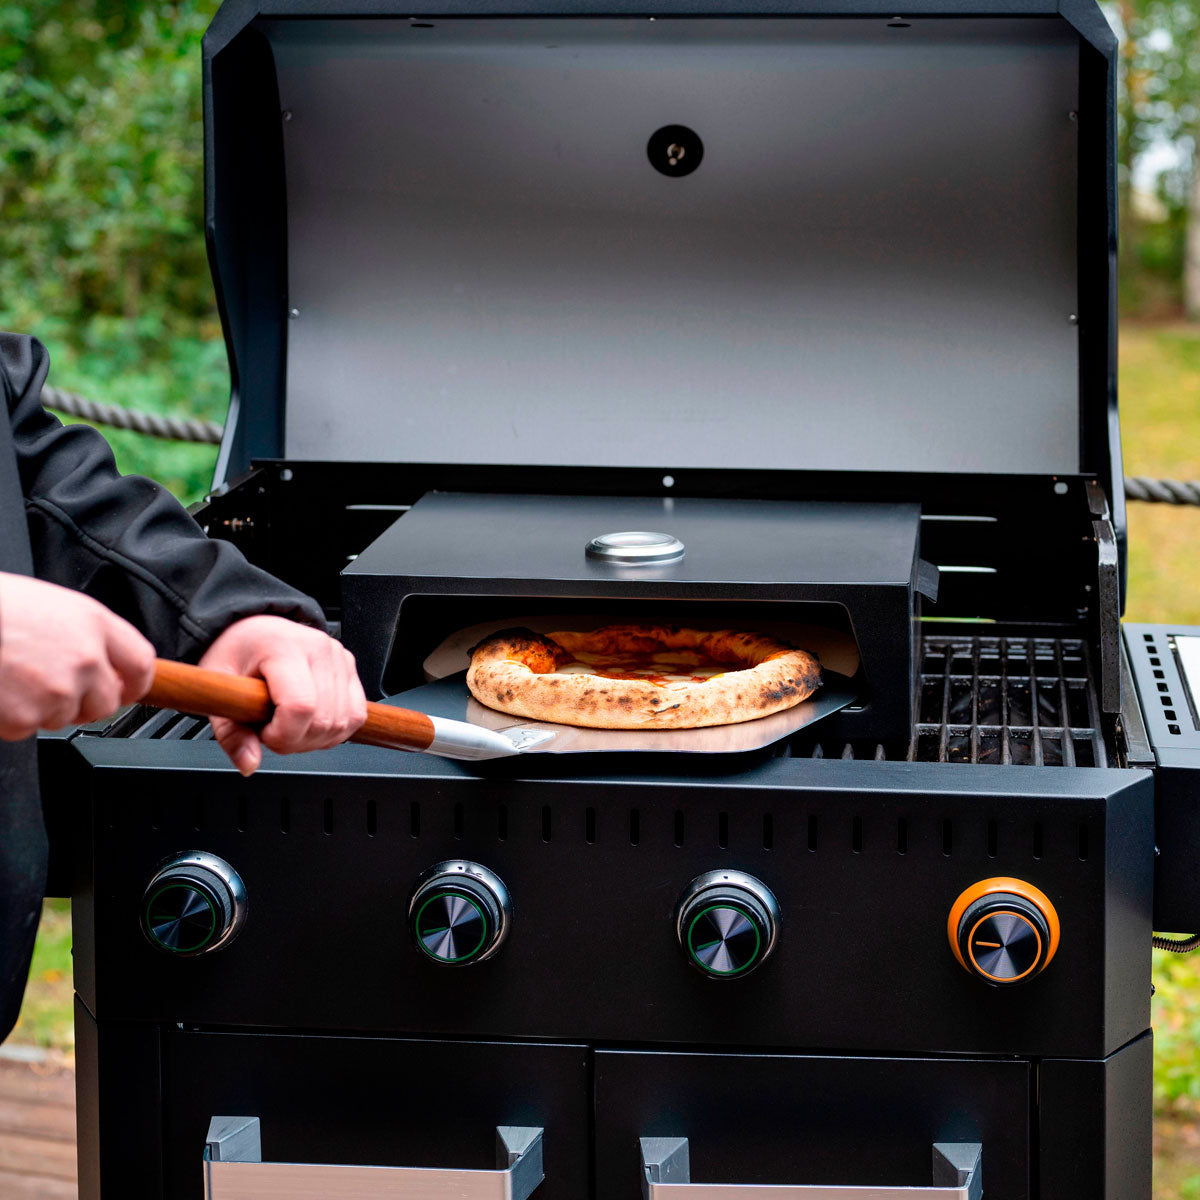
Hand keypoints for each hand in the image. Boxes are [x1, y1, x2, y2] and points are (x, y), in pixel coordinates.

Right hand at [0, 572, 154, 738]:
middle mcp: (85, 659)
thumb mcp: (53, 606)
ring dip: (42, 707)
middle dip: (83, 702)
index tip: (126, 689)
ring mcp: (58, 691)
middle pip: (107, 703)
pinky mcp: (27, 717)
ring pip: (65, 717)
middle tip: (49, 685)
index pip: (141, 663)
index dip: (135, 682)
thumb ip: (88, 634)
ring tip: (13, 676)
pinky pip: (27, 728)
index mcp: (95, 624)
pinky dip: (11, 717)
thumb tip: (106, 662)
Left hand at [198, 615, 366, 775]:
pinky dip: (334, 730)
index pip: (300, 706)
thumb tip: (249, 764)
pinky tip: (310, 722)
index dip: (283, 734)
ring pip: (343, 723)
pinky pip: (356, 715)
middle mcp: (319, 649)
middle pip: (324, 720)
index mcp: (283, 647)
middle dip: (295, 740)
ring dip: (315, 738)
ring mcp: (340, 657)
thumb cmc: (236, 654)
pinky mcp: (351, 668)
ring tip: (290, 723)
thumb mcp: (218, 690)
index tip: (263, 732)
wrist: (254, 630)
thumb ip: (231, 733)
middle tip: (271, 729)